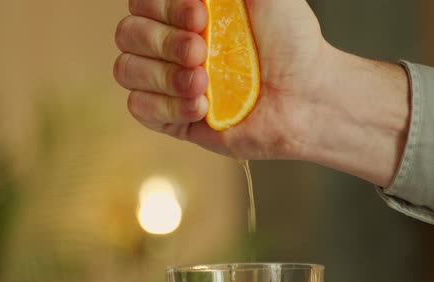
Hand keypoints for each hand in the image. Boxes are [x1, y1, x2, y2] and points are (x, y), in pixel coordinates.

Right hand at [114, 0, 409, 186]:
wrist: (307, 96)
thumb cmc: (291, 43)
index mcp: (185, 13)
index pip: (142, 3)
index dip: (162, 7)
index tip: (201, 13)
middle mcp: (171, 45)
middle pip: (128, 34)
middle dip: (163, 41)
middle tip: (202, 50)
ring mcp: (168, 82)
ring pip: (126, 70)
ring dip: (164, 75)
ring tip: (204, 82)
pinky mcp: (172, 118)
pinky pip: (139, 108)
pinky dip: (167, 106)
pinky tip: (201, 106)